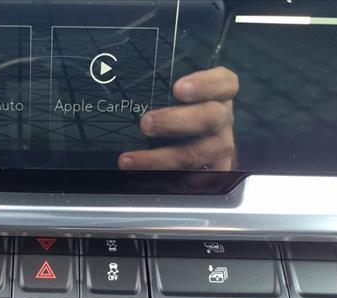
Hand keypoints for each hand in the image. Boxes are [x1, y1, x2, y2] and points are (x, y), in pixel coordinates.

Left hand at [118, 66, 238, 170]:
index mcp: (220, 93)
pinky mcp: (212, 173)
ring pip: (193, 154)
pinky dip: (163, 181)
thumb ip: (161, 86)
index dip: (203, 85)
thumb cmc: (182, 109)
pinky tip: (141, 178)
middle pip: (208, 118)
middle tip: (145, 123)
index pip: (223, 83)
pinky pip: (189, 182)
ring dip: (157, 159)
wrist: (199, 142)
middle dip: (173, 122)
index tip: (178, 89)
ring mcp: (220, 147)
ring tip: (128, 159)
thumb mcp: (176, 93)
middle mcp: (223, 119)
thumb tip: (113, 76)